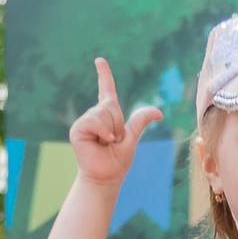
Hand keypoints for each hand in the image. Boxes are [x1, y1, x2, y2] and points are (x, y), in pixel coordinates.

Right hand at [69, 57, 162, 190]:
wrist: (105, 177)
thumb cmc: (117, 161)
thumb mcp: (132, 138)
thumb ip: (140, 121)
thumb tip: (159, 112)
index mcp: (106, 116)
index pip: (106, 90)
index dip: (104, 75)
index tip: (100, 60)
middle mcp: (94, 115)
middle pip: (111, 104)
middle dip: (119, 123)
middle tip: (113, 140)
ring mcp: (84, 122)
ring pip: (104, 113)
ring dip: (111, 130)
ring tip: (106, 143)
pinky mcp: (78, 129)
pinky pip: (95, 121)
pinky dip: (103, 132)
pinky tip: (101, 142)